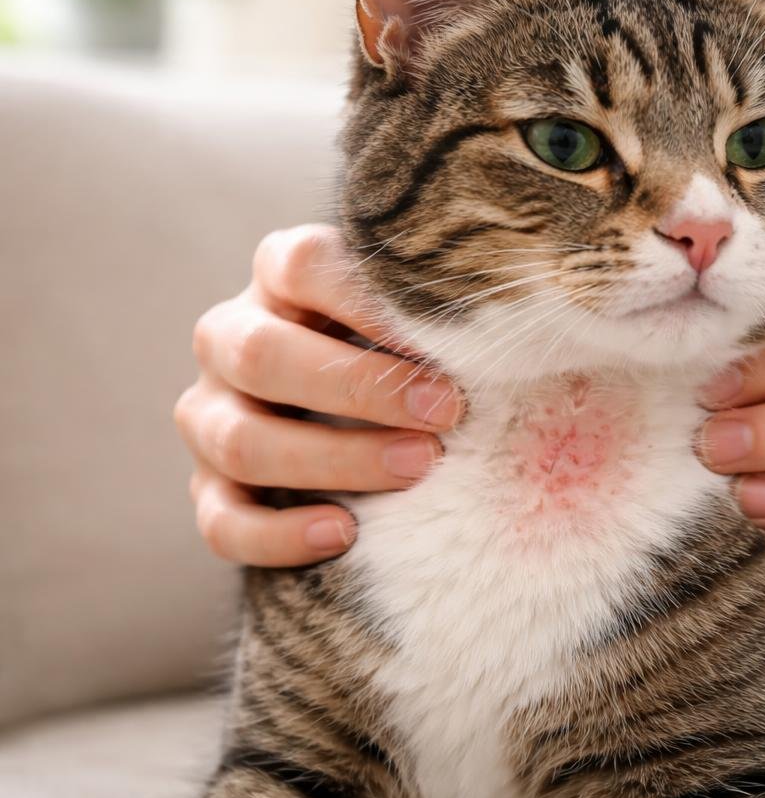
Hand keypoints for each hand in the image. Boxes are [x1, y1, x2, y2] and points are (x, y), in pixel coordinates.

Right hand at [173, 224, 461, 565]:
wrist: (372, 414)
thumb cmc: (420, 350)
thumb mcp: (426, 316)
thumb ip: (448, 308)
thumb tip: (524, 325)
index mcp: (281, 275)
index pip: (301, 264)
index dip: (367, 299)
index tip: (444, 336)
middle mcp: (231, 337)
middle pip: (261, 355)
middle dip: (359, 388)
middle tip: (447, 412)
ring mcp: (210, 415)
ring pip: (239, 441)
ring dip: (335, 459)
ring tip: (418, 468)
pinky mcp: (209, 489)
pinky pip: (222, 523)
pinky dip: (281, 534)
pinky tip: (346, 532)